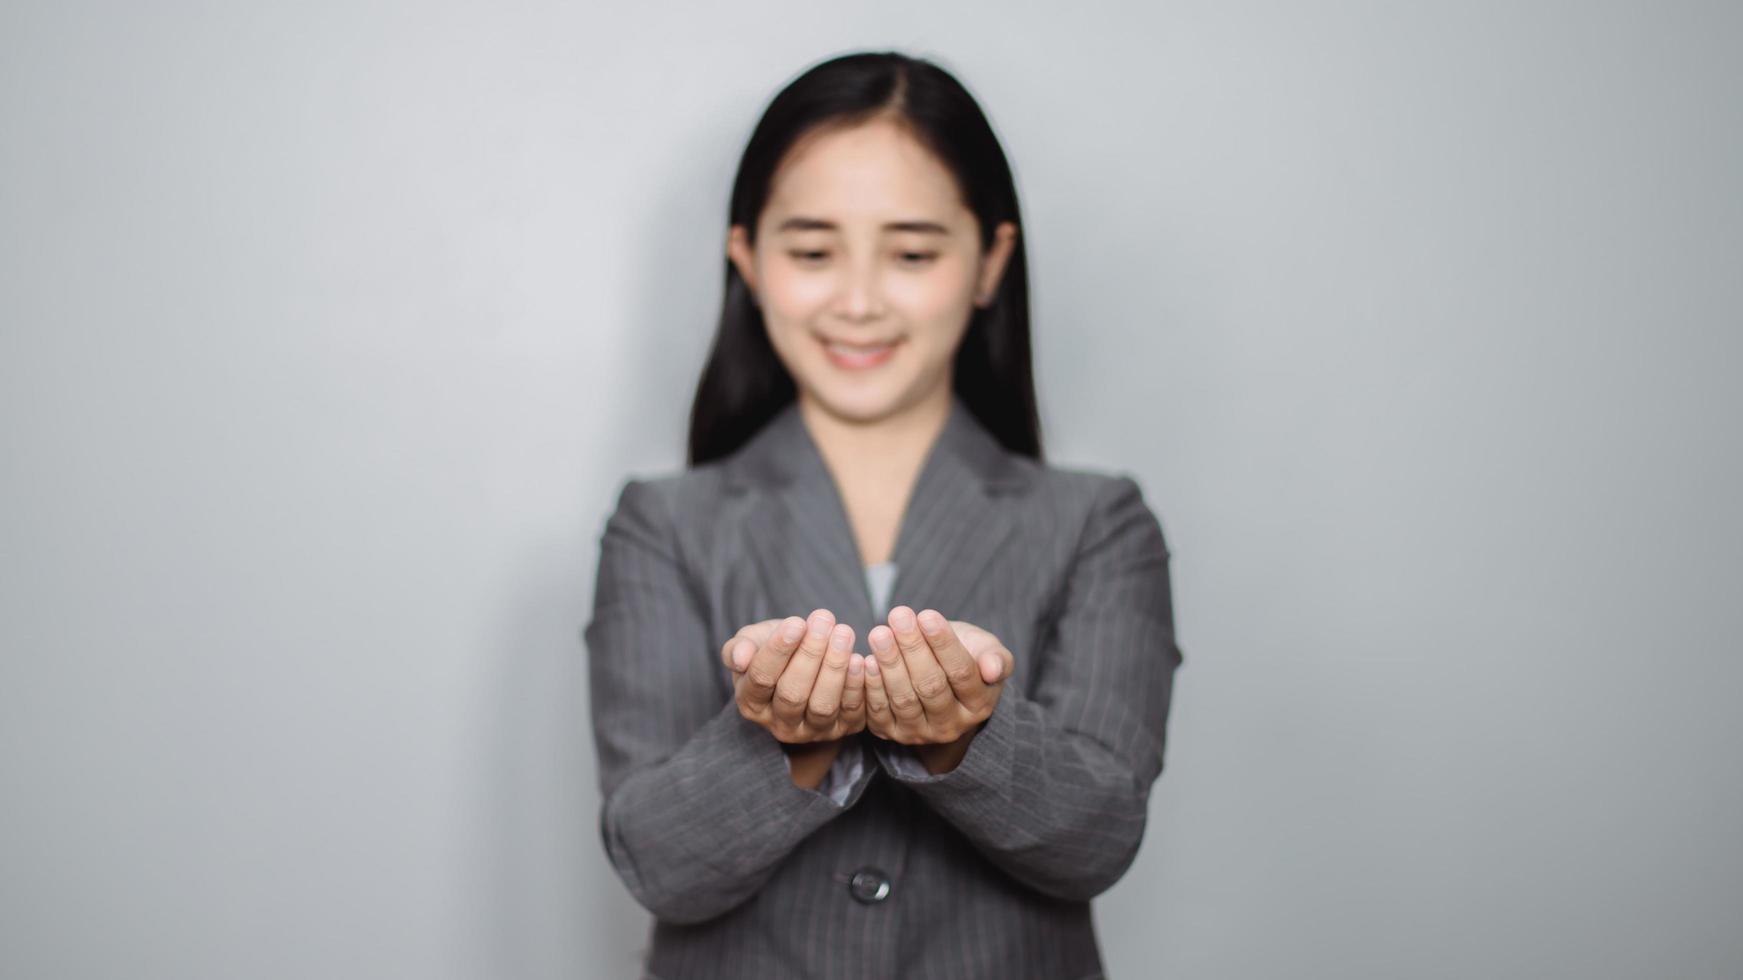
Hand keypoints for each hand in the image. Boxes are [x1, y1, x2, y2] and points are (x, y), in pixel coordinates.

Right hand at [720, 609, 866, 743]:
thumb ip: (738, 648)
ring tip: (843, 633)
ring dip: (834, 668)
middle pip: (792, 694)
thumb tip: (740, 657)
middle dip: (810, 654)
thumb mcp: (751, 643)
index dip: (778, 651)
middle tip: (824, 621)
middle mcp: (779, 725)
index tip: (796, 623)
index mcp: (751, 703)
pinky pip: (851, 712)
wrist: (802, 666)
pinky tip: (860, 658)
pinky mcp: (841, 730)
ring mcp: (811, 731)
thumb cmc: (773, 651)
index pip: (762, 679)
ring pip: (822, 706)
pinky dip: (856, 686)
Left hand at [862, 606, 1012, 748]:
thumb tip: (993, 669)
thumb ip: (997, 658)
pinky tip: (866, 660)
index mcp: (979, 705)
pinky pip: (879, 712)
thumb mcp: (987, 650)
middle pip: (931, 686)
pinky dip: (872, 686)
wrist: (940, 677)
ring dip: (890, 664)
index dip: (943, 644)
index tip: (927, 615)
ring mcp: (921, 733)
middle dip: (912, 649)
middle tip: (898, 616)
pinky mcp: (893, 733)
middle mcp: (952, 726)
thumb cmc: (966, 655)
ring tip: (880, 633)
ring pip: (904, 699)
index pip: (962, 673)